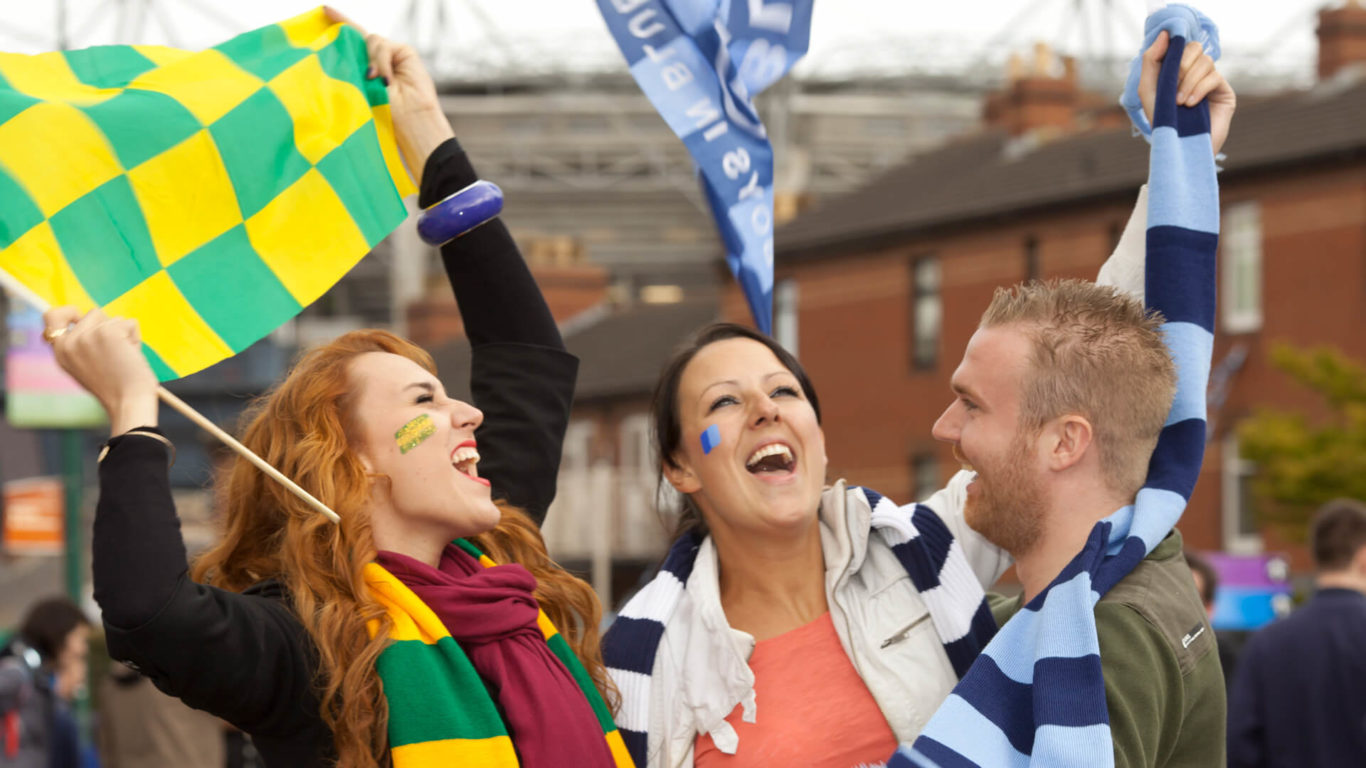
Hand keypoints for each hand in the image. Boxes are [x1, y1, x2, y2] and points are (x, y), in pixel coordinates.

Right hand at [44, 307, 158, 435]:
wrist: (127, 402)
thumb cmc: (114, 387)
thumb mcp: (87, 365)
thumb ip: (83, 344)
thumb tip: (91, 318)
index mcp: (60, 351)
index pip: (52, 316)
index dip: (68, 311)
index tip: (80, 316)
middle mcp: (68, 342)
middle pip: (93, 314)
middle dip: (110, 329)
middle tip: (115, 355)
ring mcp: (86, 336)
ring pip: (113, 318)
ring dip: (124, 335)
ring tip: (124, 358)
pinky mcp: (106, 332)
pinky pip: (129, 323)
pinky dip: (136, 337)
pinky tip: (132, 356)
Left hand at [324, 7, 453, 184]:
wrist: (411, 121)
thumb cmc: (385, 115)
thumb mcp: (361, 89)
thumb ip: (355, 68)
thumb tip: (342, 49)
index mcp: (364, 71)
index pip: (350, 43)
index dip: (338, 24)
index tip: (323, 10)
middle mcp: (376, 61)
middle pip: (357, 37)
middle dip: (344, 27)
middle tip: (324, 11)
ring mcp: (390, 56)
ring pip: (370, 41)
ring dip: (370, 61)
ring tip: (373, 81)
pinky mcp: (403, 52)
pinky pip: (384, 47)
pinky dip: (382, 62)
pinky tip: (386, 80)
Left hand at [1138, 31, 1235, 155]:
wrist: (1178, 148)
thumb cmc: (1162, 122)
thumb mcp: (1148, 90)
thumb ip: (1151, 61)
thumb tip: (1165, 34)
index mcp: (1179, 70)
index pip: (1180, 45)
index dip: (1173, 49)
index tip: (1165, 63)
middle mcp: (1196, 73)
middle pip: (1195, 47)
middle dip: (1181, 64)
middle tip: (1172, 86)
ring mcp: (1212, 82)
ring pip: (1205, 61)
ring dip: (1188, 81)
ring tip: (1179, 103)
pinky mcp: (1225, 92)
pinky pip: (1214, 77)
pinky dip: (1198, 89)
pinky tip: (1190, 104)